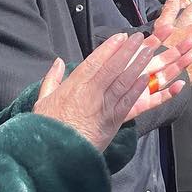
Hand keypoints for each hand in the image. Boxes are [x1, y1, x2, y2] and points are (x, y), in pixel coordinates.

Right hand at [33, 32, 191, 148]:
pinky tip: (147, 79)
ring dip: (138, 65)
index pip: (95, 62)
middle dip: (128, 51)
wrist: (57, 155)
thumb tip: (58, 62)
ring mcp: (104, 107)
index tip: (120, 36)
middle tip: (140, 38)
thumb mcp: (43, 100)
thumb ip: (51, 79)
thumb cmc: (48, 127)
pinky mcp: (114, 121)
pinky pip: (129, 101)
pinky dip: (139, 89)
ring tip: (149, 52)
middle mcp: (91, 94)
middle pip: (113, 67)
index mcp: (74, 87)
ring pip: (124, 81)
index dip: (109, 48)